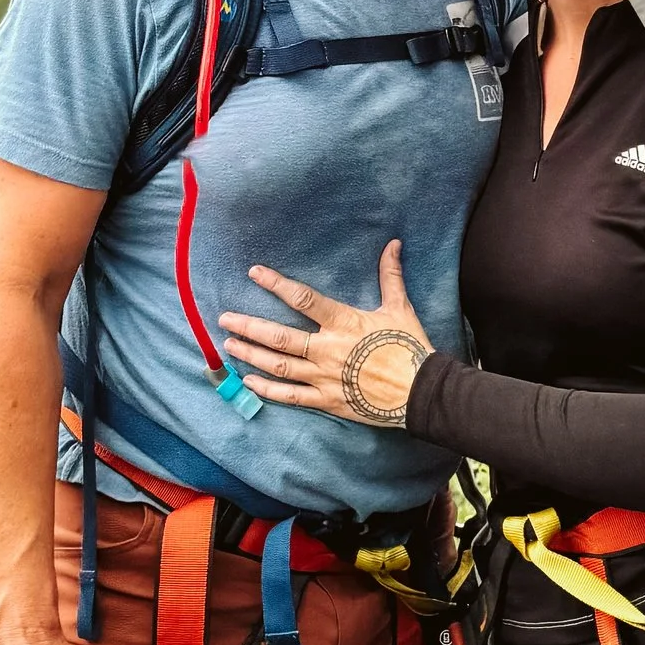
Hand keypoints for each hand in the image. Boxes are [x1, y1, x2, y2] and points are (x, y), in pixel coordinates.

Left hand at [219, 242, 433, 426]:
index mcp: (343, 322)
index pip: (303, 299)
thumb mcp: (400, 308)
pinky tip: (248, 381)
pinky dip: (267, 389)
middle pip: (279, 336)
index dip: (276, 284)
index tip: (254, 273)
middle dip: (248, 326)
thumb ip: (390, 276)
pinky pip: (290, 395)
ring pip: (278, 365)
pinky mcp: (326, 400)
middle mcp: (327, 349)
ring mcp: (324, 377)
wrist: (420, 391)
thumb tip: (393, 244)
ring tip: (228, 345)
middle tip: (225, 319)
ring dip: (251, 354)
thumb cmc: (409, 347)